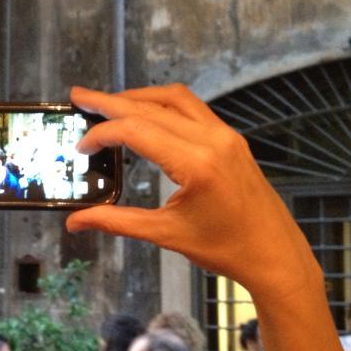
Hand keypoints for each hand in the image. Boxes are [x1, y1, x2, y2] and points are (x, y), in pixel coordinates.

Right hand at [65, 84, 321, 299]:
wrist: (275, 254)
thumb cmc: (226, 249)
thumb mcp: (166, 235)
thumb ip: (117, 222)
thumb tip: (75, 223)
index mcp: (196, 164)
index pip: (137, 131)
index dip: (102, 134)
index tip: (80, 147)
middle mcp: (212, 140)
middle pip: (151, 107)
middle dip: (111, 102)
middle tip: (79, 98)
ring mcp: (224, 136)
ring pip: (173, 100)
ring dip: (138, 97)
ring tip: (107, 103)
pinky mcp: (230, 139)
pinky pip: (192, 109)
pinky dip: (161, 105)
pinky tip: (143, 114)